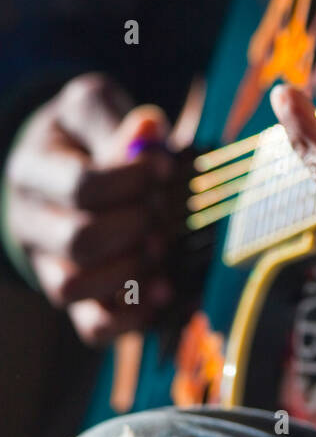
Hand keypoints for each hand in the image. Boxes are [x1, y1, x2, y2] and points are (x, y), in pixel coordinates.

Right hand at [4, 74, 177, 346]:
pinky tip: (162, 292)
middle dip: (135, 227)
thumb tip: (150, 128)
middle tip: (161, 210)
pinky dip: (130, 318)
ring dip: (130, 273)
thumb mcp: (91, 110)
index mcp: (33, 172)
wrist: (60, 163)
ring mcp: (46, 265)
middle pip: (79, 241)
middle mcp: (30, 224)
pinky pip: (90, 326)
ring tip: (159, 247)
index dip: (131, 180)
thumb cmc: (82, 134)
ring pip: (74, 290)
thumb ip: (116, 121)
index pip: (80, 186)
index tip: (165, 167)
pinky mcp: (72, 297)